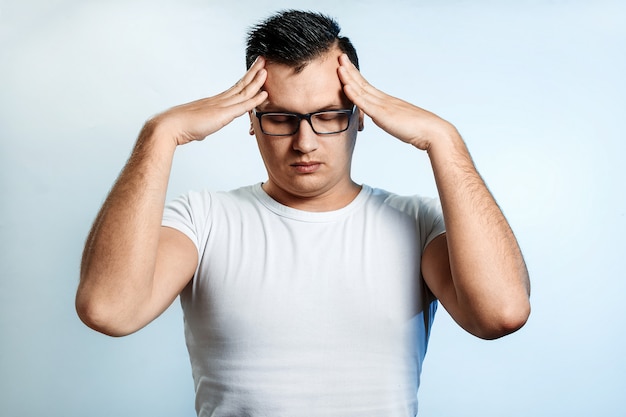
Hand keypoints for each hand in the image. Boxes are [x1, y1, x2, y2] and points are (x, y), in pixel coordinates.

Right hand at [151, 57, 267, 145]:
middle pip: (240, 84)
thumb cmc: (181, 128)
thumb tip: (201, 133)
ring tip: (267, 71)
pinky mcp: (222, 115)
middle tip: (263, 61)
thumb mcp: (197, 128)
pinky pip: (242, 106)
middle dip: (253, 73)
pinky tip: (264, 95)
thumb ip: (202, 128)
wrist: (170, 126)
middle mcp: (219, 100)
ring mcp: (221, 106)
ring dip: (257, 82)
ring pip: (243, 91)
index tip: (254, 71)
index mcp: (214, 102)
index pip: (234, 88)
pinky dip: (254, 100)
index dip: (246, 80)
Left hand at [337, 54, 456, 150]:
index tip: (347, 66)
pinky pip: (365, 103)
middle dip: (350, 70)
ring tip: (339, 65)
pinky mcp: (383, 114)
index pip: (368, 87)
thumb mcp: (398, 123)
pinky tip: (345, 86)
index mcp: (387, 102)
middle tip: (340, 57)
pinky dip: (354, 94)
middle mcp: (384, 100)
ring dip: (349, 77)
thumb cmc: (419, 130)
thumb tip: (385, 120)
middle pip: (363, 83)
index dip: (356, 76)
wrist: (432, 131)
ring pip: (362, 89)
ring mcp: (383, 105)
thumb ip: (390, 119)